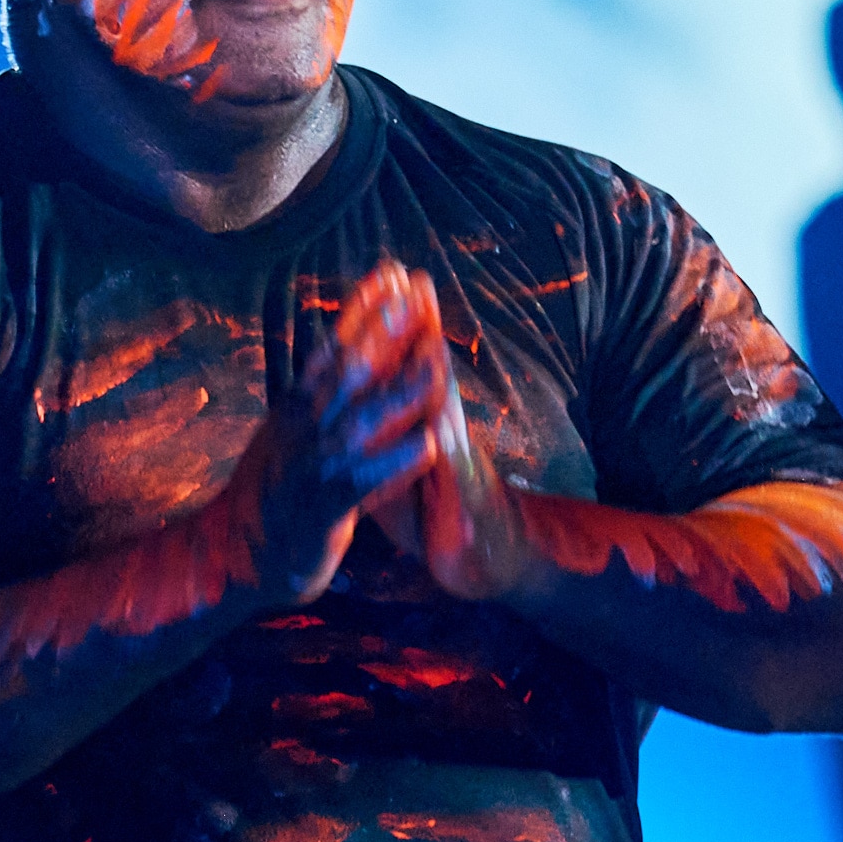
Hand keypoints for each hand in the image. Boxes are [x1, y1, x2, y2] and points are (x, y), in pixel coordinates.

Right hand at [242, 264, 466, 603]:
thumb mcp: (288, 427)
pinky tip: (426, 445)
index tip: (391, 272)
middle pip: (347, 371)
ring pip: (360, 422)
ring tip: (435, 364)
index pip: (333, 344)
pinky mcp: (325, 509)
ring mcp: (314, 467)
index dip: (362, 308)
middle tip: (417, 295)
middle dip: (383, 331)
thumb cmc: (274, 485)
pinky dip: (395, 462)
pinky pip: (364, 482)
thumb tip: (343, 341)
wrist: (238, 550)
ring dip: (399, 392)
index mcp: (297, 404)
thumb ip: (317, 389)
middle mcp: (303, 428)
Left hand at [320, 263, 552, 605]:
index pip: (401, 367)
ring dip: (436, 365)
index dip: (389, 326)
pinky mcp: (465, 495)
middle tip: (412, 278)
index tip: (382, 280)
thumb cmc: (437, 515)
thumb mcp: (398, 468)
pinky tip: (438, 419)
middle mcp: (441, 433)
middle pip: (426, 370)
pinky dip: (446, 440)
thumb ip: (381, 430)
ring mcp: (457, 460)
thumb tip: (359, 397)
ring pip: (443, 406)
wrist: (483, 563)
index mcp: (417, 425)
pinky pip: (453, 464)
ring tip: (429, 326)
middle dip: (416, 325)